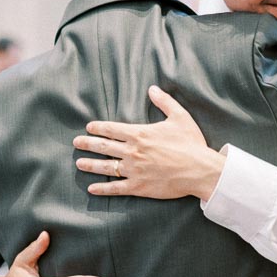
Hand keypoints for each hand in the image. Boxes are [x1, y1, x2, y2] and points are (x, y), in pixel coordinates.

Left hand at [75, 86, 225, 199]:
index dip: (98, 128)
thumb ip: (164, 102)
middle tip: (76, 143)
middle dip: (87, 144)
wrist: (200, 170)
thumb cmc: (191, 143)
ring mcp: (134, 170)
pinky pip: (116, 188)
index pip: (112, 129)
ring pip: (106, 167)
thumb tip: (152, 88)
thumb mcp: (179, 117)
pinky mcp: (139, 186)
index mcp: (140, 134)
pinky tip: (92, 188)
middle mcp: (133, 152)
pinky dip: (103, 188)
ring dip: (90, 165)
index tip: (89, 128)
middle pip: (104, 147)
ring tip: (79, 163)